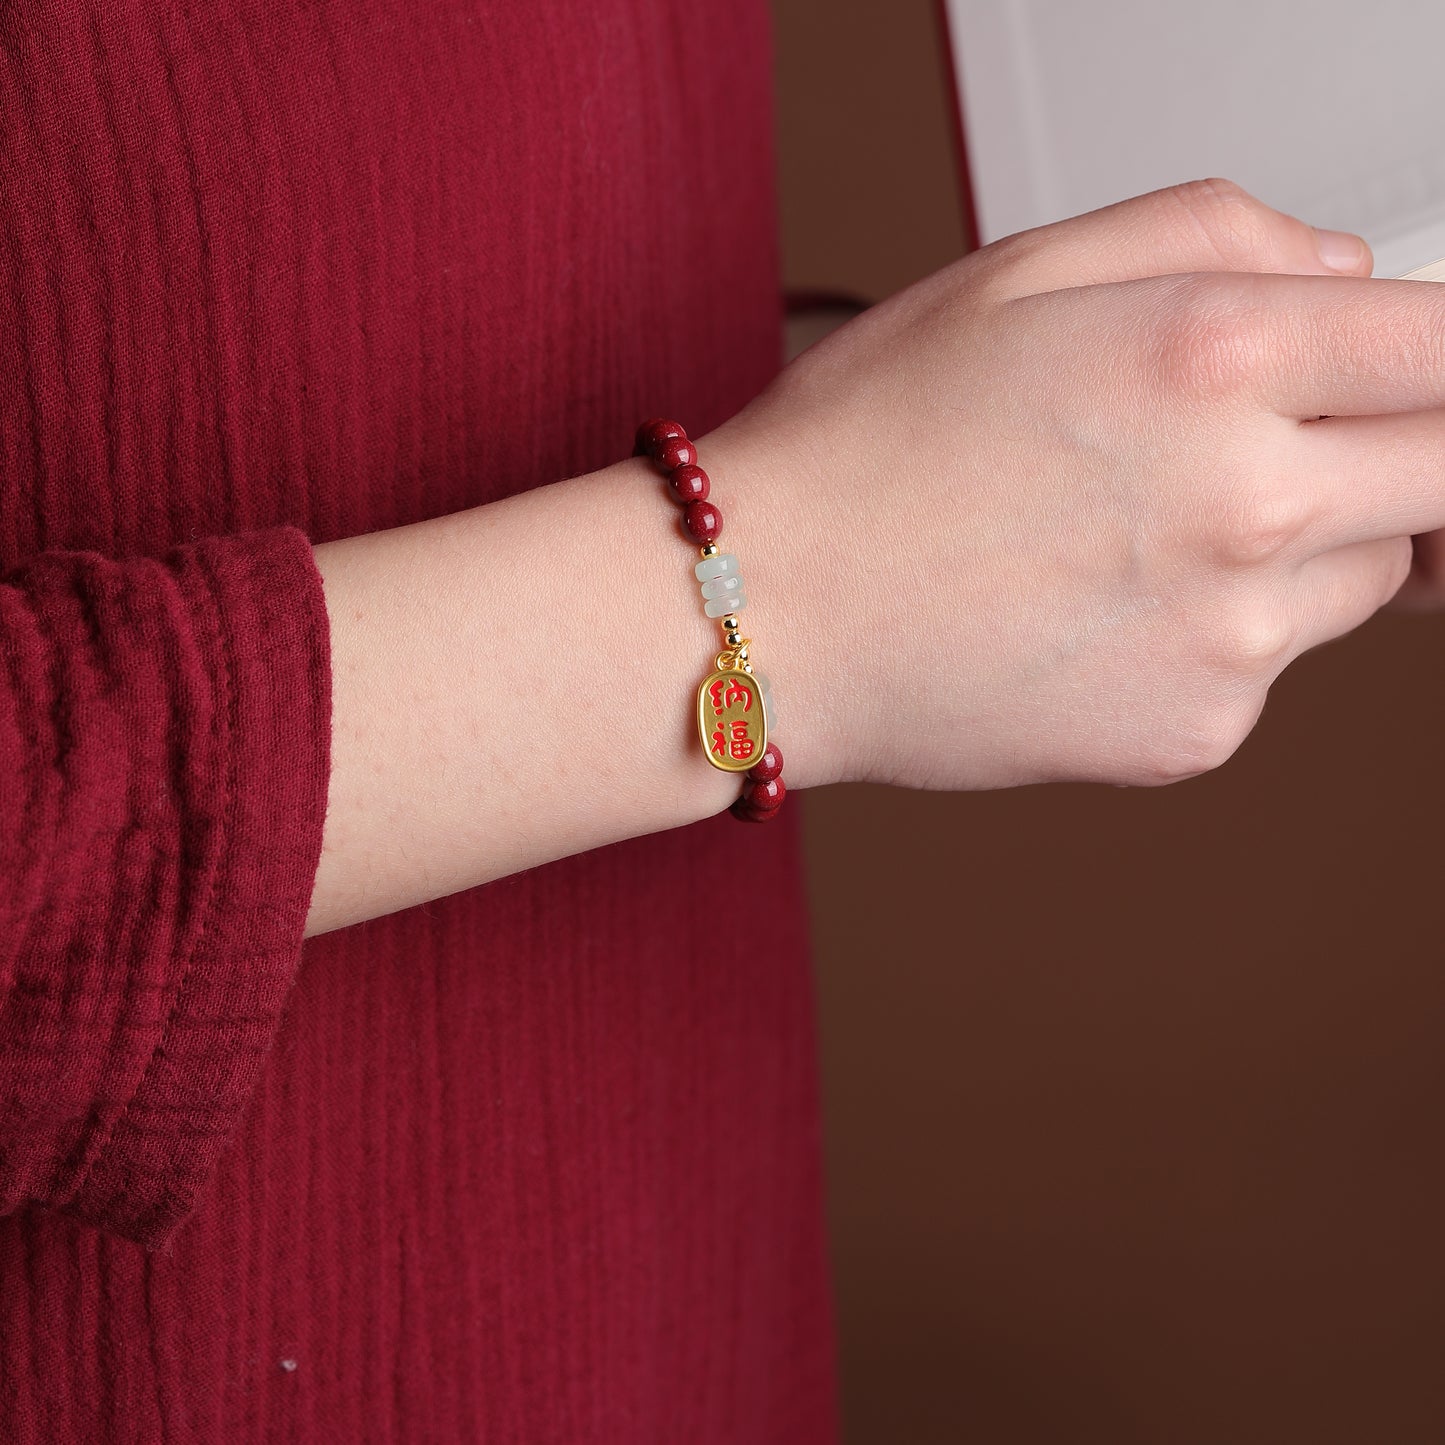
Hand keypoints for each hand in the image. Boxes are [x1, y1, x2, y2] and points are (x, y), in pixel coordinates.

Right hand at [705, 179, 1444, 790]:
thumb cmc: (858, 455)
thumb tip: (1339, 270)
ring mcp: (1228, 637)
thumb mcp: (1015, 272)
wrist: (768, 619)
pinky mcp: (1196, 732)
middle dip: (1407, 445)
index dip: (1443, 357)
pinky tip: (1101, 607)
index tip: (1415, 372)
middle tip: (1308, 440)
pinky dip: (1219, 631)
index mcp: (1211, 356)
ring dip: (1302, 537)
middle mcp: (1244, 502)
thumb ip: (1212, 230)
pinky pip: (1272, 665)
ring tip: (1144, 527)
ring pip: (1368, 571)